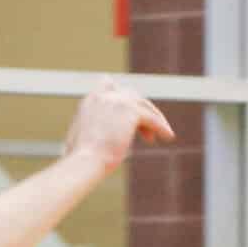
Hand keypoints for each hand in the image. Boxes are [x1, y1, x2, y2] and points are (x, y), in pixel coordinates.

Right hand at [62, 79, 176, 173]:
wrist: (85, 162)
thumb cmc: (79, 161)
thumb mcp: (79, 140)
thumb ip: (90, 130)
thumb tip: (94, 138)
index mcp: (90, 101)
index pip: (108, 84)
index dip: (121, 95)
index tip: (130, 107)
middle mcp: (104, 96)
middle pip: (131, 95)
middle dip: (140, 110)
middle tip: (146, 131)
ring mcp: (118, 101)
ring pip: (144, 105)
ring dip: (154, 119)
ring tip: (162, 134)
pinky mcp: (131, 111)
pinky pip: (152, 119)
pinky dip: (161, 127)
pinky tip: (168, 136)